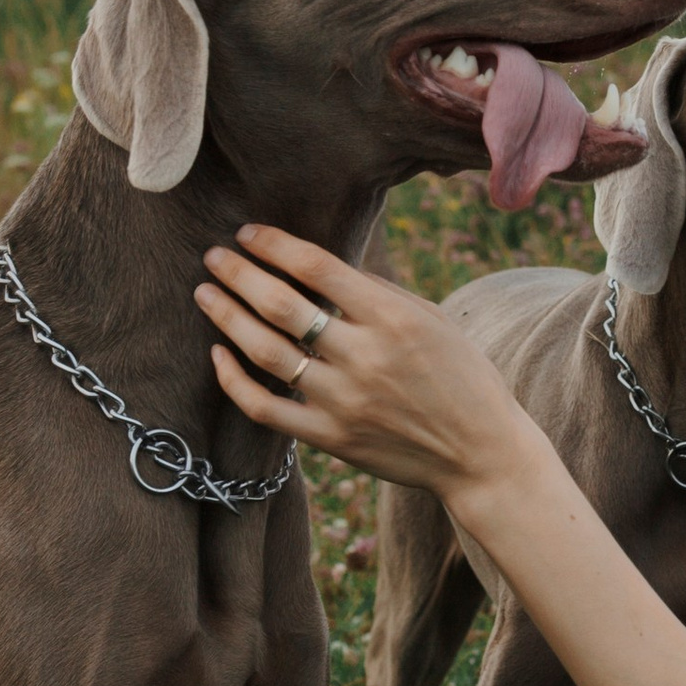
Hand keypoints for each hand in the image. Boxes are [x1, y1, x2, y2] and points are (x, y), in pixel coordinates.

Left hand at [195, 226, 527, 508]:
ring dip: (228, 317)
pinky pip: (266, 408)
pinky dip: (234, 381)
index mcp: (394, 318)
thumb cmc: (461, 375)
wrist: (479, 452)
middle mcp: (366, 356)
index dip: (274, 245)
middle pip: (282, 305)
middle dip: (240, 273)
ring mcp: (345, 401)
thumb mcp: (431, 319)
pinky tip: (219, 354)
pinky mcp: (332, 439)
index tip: (248, 233)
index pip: (317, 268)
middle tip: (214, 256)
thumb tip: (315, 266)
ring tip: (206, 294)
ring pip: (266, 352)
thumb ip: (375, 293)